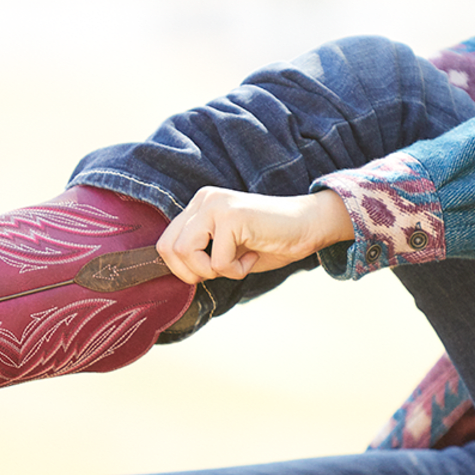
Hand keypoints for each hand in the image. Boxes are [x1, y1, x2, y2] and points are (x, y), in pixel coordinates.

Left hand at [156, 187, 355, 283]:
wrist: (309, 227)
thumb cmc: (270, 242)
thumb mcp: (226, 248)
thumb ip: (199, 253)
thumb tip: (175, 275)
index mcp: (199, 205)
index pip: (166, 242)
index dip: (183, 268)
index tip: (210, 272)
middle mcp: (204, 199)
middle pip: (168, 248)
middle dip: (192, 272)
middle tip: (222, 271)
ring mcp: (216, 205)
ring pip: (184, 252)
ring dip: (212, 270)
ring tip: (237, 263)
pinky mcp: (232, 216)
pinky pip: (217, 261)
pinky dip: (236, 271)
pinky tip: (254, 256)